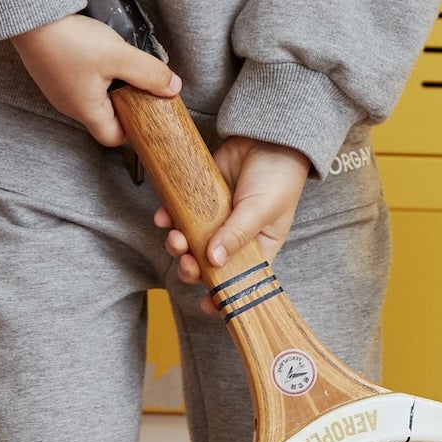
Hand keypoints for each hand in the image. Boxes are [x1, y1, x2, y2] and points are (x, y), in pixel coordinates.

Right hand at [12, 12, 180, 143]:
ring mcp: (58, 89)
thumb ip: (149, 73)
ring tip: (122, 63)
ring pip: (93, 96)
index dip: (134, 129)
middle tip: (140, 82)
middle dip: (126, 103)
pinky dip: (95, 72)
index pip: (113, 137)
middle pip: (104, 116)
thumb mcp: (118, 56)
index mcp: (85, 110)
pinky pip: (80, 81)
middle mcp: (69, 105)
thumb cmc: (69, 41)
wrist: (31, 18)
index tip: (149, 111)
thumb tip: (172, 87)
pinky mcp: (53, 72)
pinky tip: (100, 53)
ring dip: (111, 84)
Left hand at [157, 138, 310, 303]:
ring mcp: (215, 218)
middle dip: (192, 268)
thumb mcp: (262, 209)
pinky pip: (179, 214)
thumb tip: (213, 261)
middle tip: (187, 261)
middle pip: (208, 265)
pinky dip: (167, 217)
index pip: (239, 279)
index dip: (223, 295)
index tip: (207, 306)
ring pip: (190, 242)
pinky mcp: (200, 197)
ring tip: (175, 237)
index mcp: (259, 247)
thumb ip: (237, 235)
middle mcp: (235, 237)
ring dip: (177, 245)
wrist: (268, 135)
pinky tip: (163, 216)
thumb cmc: (279, 176)